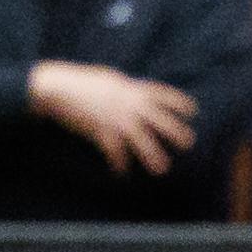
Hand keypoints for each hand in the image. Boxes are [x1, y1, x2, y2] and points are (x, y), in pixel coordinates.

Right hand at [28, 63, 197, 175]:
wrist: (59, 89)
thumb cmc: (80, 81)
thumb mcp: (108, 79)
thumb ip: (124, 88)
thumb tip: (131, 91)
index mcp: (132, 89)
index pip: (163, 95)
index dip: (179, 103)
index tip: (192, 111)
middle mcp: (130, 105)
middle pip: (160, 120)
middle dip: (176, 132)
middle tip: (188, 142)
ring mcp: (117, 120)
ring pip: (142, 140)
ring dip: (153, 156)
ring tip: (162, 169)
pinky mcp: (102, 132)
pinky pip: (115, 152)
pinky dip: (118, 163)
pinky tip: (121, 172)